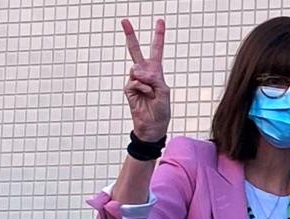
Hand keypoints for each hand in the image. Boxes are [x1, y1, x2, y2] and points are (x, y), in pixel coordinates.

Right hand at [121, 18, 170, 141]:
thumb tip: (137, 72)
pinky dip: (143, 89)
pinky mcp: (128, 88)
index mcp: (156, 71)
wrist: (153, 126)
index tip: (160, 21)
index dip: (158, 36)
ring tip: (151, 93)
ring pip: (137, 69)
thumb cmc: (162, 110)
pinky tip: (146, 97)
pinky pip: (135, 82)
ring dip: (147, 81)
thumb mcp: (164, 91)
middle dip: (130, 35)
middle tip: (124, 20)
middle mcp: (144, 73)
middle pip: (136, 51)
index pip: (156, 50)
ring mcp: (135, 80)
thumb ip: (153, 78)